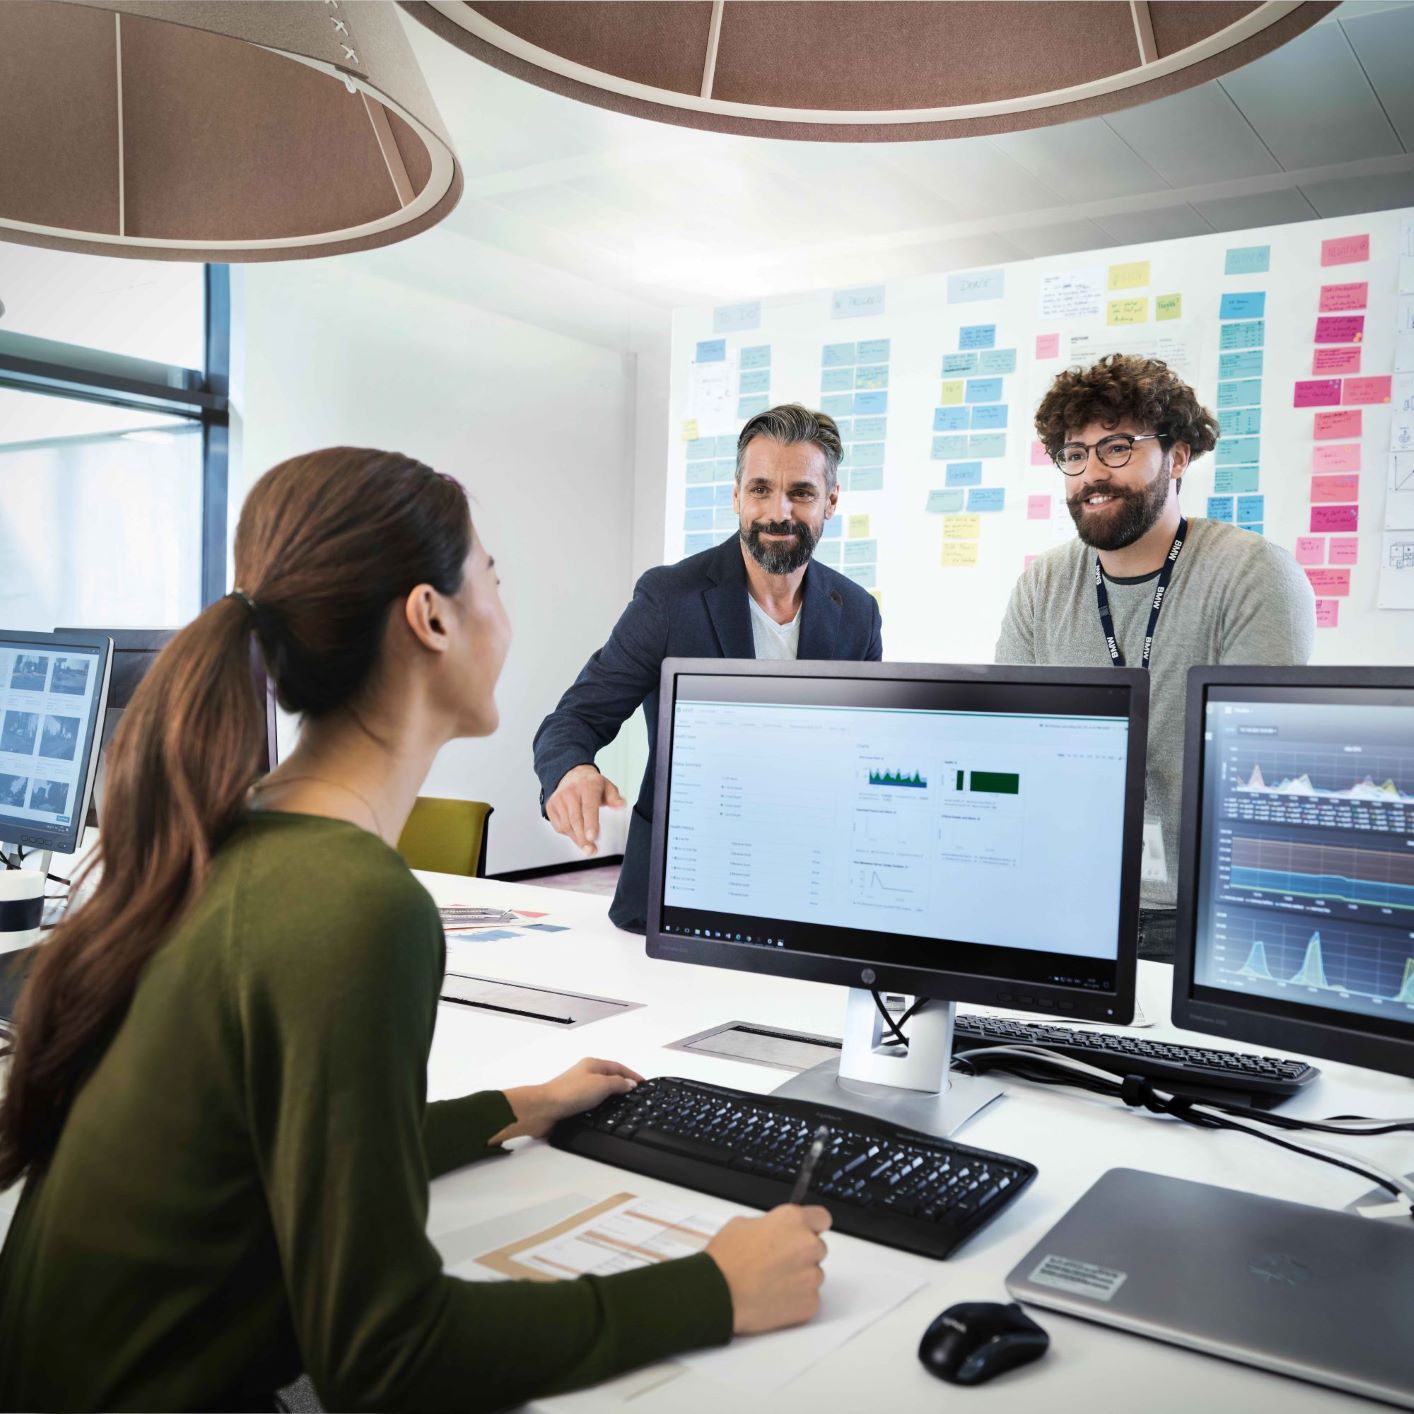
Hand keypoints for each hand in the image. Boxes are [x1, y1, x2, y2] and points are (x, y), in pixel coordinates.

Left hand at [495, 1057, 643, 1142]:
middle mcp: (586, 1075)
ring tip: (625, 1107)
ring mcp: (579, 1090)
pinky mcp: (573, 1104)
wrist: (544, 1109)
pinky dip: (602, 1108)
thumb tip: (630, 1084)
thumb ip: (618, 1083)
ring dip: (612, 1098)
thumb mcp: (600, 1084)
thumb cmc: (570, 1092)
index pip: (618, 1067)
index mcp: (593, 1064)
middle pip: (610, 1078)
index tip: (644, 1083)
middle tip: (637, 1095)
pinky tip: (606, 1116)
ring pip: (601, 1092)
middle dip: (623, 1085)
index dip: (632, 1075)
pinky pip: (593, 1104)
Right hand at [545, 765, 625, 855]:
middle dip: (583, 839)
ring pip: (566, 826)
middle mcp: (570, 792)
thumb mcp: (607, 787)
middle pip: (576, 820)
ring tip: (587, 847)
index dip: (591, 824)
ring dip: (577, 839)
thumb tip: (621, 805)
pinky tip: (576, 834)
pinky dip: (568, 834)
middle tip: (591, 850)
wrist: (571, 774)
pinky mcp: (551, 807)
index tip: (592, 837)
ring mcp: (558, 799)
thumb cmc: (590, 784)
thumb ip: (614, 798)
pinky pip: (559, 826)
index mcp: (587, 786)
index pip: (588, 807)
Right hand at [705, 1204, 831, 1333]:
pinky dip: (796, 1299)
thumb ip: (770, 1225)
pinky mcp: (810, 1303)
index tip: (806, 1232)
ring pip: (813, 1274)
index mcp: (794, 1220)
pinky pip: (809, 1298)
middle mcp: (807, 1245)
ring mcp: (811, 1276)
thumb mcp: (743, 1224)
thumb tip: (775, 1232)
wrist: (718, 1295)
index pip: (821, 1218)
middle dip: (802, 1254)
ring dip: (799, 1277)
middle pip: (817, 1248)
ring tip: (771, 1282)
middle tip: (778, 1262)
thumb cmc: (725, 1261)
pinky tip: (773, 1297)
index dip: (811, 1227)